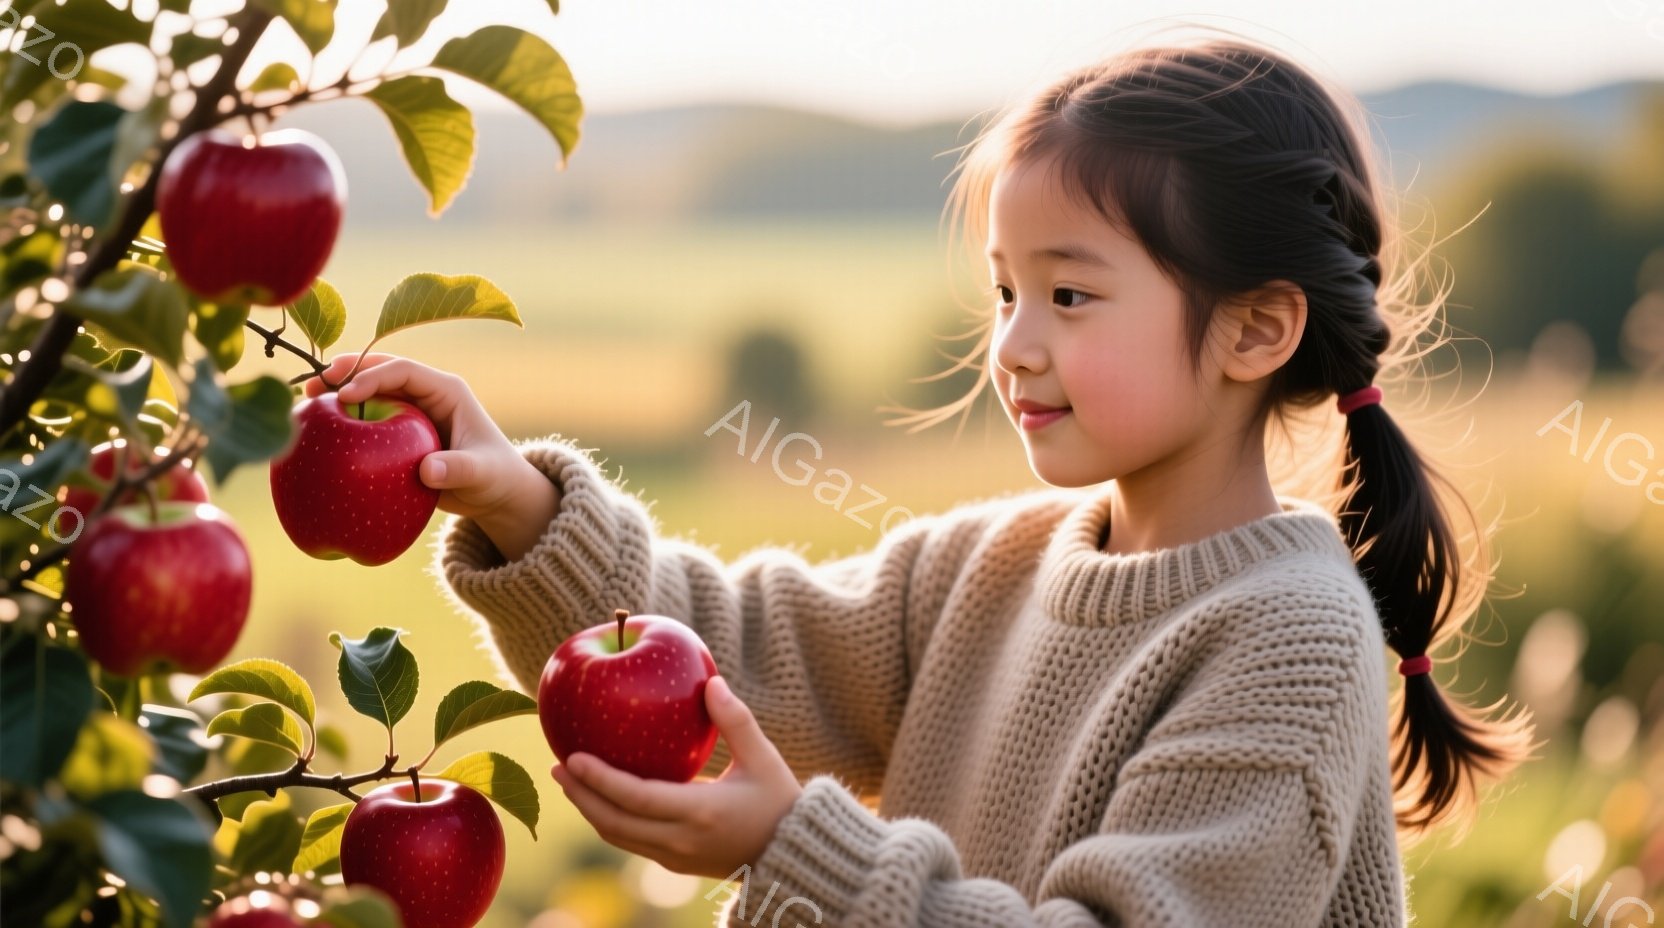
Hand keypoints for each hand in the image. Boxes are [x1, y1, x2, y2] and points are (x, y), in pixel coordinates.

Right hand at [303, 353, 543, 524]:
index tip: (346, 394)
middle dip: (345, 372)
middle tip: (313, 385)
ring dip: (337, 393)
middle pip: (379, 371)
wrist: (494, 492)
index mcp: (445, 390)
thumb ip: (458, 469)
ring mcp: (408, 412)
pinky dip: (343, 422)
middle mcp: (424, 394)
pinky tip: (317, 433)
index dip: (373, 376)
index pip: (404, 371)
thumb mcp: (481, 473)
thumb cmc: (494, 476)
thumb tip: (427, 471)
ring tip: (305, 401)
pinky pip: (365, 421)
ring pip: (367, 393)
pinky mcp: (396, 432)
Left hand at [551, 676, 802, 879]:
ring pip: (618, 836)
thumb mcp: (763, 757)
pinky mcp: (676, 864)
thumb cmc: (779, 801)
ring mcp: (676, 857)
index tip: (571, 757)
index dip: (599, 779)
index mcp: (699, 813)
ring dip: (590, 810)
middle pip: (614, 822)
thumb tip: (710, 681)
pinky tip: (601, 797)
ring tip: (569, 782)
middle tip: (557, 766)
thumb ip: (735, 720)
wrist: (792, 854)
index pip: (635, 798)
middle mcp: (681, 840)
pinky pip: (631, 841)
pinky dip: (610, 820)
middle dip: (581, 795)